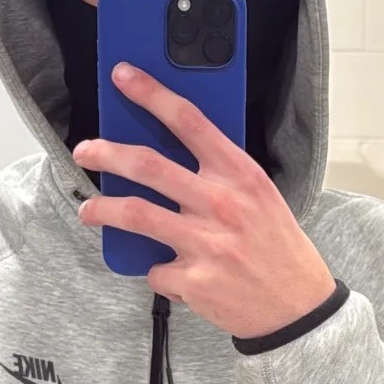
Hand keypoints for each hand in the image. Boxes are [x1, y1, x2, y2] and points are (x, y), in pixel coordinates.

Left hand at [72, 61, 336, 339]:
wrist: (299, 307)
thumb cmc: (277, 247)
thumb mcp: (260, 197)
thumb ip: (221, 176)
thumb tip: (170, 156)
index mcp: (240, 175)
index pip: (189, 120)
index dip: (151, 93)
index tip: (123, 77)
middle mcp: (221, 203)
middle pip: (148, 165)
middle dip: (106, 153)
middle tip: (85, 151)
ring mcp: (205, 243)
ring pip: (136, 215)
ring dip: (103, 209)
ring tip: (89, 210)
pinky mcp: (193, 280)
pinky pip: (155, 269)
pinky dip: (157, 269)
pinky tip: (168, 270)